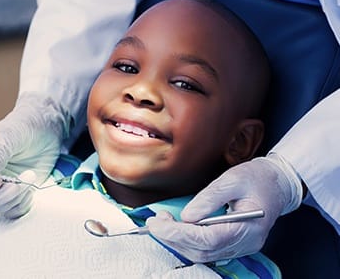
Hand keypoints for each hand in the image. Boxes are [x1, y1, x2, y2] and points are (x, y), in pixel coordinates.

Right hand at [0, 92, 70, 217]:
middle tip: (17, 184)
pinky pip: (14, 211)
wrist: (44, 130)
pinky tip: (31, 189)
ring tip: (29, 177)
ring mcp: (1, 188)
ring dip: (16, 197)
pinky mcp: (16, 195)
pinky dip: (23, 204)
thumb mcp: (9, 135)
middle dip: (0, 196)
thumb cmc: (23, 128)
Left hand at [146, 155, 302, 261]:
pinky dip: (187, 242)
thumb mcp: (233, 179)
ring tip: (162, 223)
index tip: (157, 223)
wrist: (277, 183)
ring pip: (203, 254)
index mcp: (248, 228)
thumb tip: (186, 216)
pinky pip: (207, 250)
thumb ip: (209, 198)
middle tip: (155, 221)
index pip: (208, 240)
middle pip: (203, 251)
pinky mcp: (234, 244)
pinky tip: (176, 229)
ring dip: (178, 241)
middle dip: (174, 238)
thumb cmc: (257, 178)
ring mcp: (241, 247)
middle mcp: (245, 243)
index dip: (179, 234)